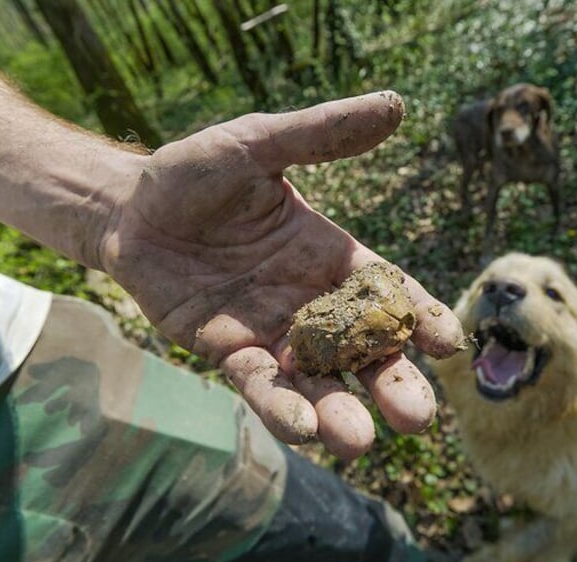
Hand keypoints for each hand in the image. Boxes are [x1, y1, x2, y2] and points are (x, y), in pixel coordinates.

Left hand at [100, 91, 464, 458]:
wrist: (129, 208)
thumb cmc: (195, 171)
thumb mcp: (258, 144)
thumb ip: (321, 134)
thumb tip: (395, 104)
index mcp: (330, 255)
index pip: (387, 291)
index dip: (418, 316)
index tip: (448, 342)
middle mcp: (309, 301)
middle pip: (363, 352)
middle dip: (391, 384)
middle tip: (417, 418)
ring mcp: (271, 332)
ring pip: (316, 381)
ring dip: (339, 412)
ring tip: (358, 440)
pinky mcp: (228, 351)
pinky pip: (260, 385)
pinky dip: (281, 407)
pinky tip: (302, 429)